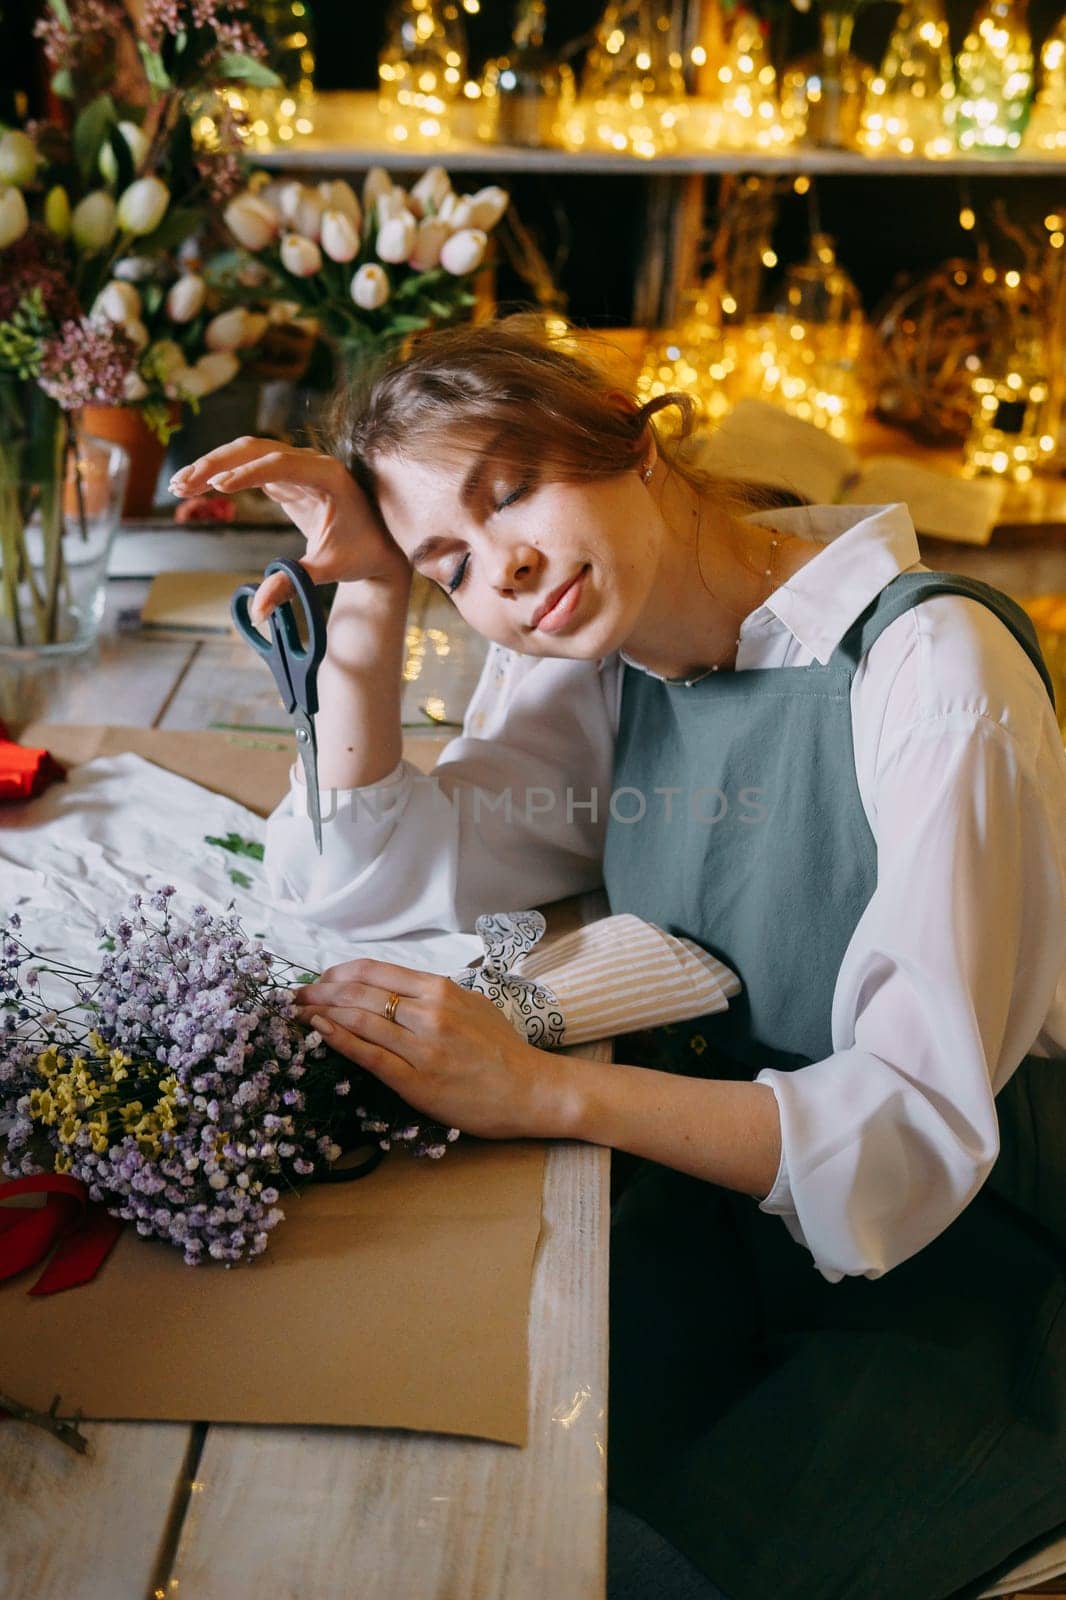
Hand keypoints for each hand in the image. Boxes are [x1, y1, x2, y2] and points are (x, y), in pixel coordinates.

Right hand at [168, 438, 409, 622]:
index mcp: (329, 476)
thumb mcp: (327, 571)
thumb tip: (257, 612)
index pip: (280, 464)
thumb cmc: (360, 556)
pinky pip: (250, 470)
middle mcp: (312, 463)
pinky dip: (224, 476)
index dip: (247, 474)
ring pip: (248, 454)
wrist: (379, 549)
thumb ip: (292, 584)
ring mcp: (298, 468)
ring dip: (214, 465)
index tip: (217, 488)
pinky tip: (198, 487)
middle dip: (217, 464)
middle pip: (256, 449)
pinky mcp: (287, 480)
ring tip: (180, 485)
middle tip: (183, 484)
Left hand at [293, 958, 575, 1140]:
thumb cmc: (503, 1050)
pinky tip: (319, 1033)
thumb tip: (394, 990)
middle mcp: (429, 1012)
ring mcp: (422, 1047)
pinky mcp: (417, 1081)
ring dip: (321, 1013)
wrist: (532, 1089)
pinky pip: (369, 1055)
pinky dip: (339, 1040)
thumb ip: (433, 996)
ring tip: (297, 1013)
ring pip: (360, 1020)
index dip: (338, 973)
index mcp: (441, 989)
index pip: (375, 972)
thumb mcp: (471, 1005)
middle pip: (360, 992)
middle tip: (294, 995)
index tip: (318, 979)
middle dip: (320, 991)